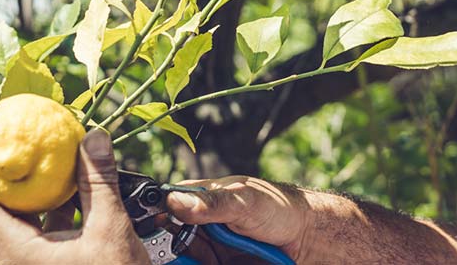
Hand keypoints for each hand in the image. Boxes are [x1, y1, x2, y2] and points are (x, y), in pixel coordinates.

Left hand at [0, 129, 149, 264]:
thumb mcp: (111, 230)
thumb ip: (98, 182)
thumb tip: (94, 138)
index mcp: (13, 253)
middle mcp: (10, 263)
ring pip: (8, 227)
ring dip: (19, 196)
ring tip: (34, 165)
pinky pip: (29, 239)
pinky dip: (40, 214)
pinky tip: (65, 196)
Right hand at [165, 176, 323, 261]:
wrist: (307, 237)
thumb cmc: (279, 208)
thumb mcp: (244, 201)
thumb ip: (212, 203)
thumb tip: (175, 201)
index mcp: (201, 197)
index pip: (165, 204)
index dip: (154, 217)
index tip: (149, 230)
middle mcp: (199, 222)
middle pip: (166, 235)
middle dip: (160, 244)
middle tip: (158, 253)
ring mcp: (207, 245)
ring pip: (178, 255)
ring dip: (174, 258)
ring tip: (173, 259)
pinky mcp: (216, 262)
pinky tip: (188, 264)